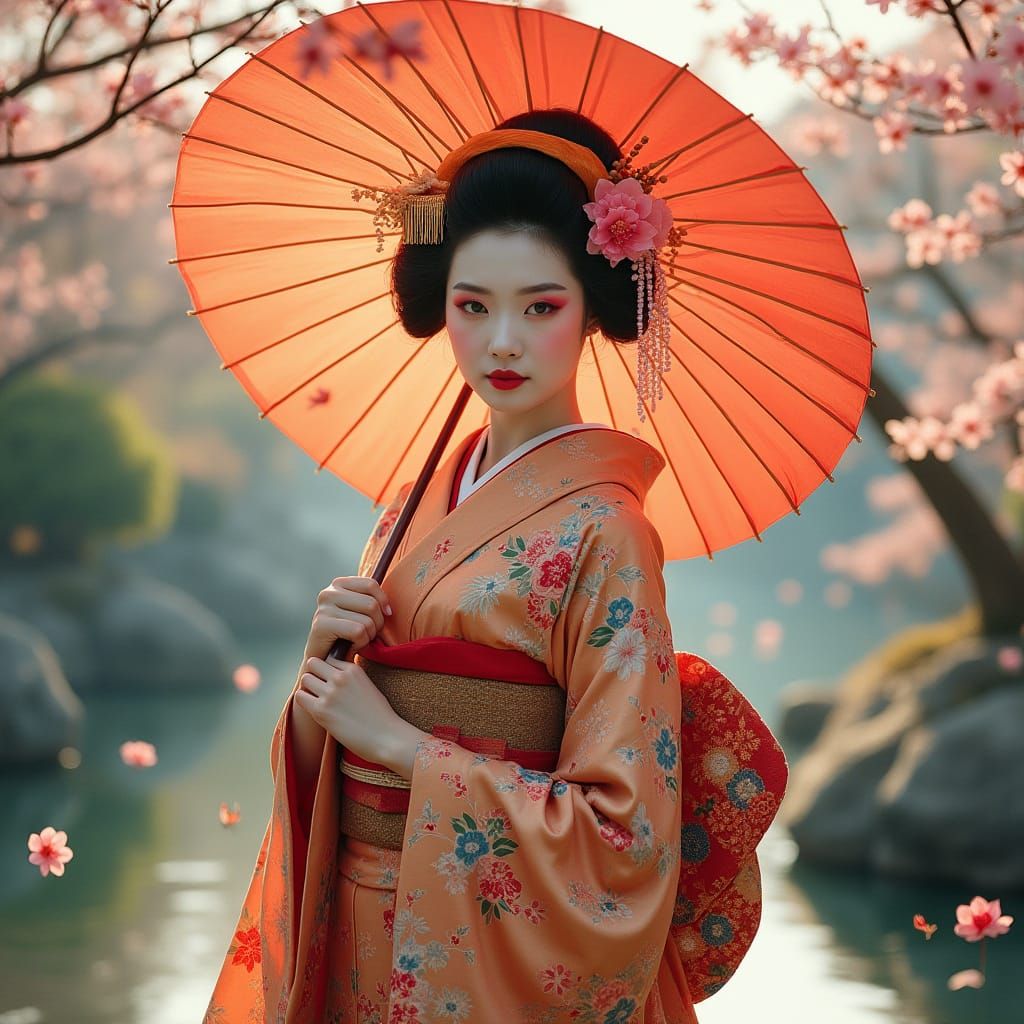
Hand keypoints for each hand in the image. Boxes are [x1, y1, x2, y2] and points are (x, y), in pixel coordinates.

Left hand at [294, 654, 426, 773]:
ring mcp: (330, 693)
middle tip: (320, 690)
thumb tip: (333, 676)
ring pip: (305, 679)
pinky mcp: (321, 710)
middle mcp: (340, 677)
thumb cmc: (380, 716)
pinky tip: (316, 710)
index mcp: (353, 669)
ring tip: (318, 701)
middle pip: (313, 664)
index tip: (332, 683)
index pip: (329, 659)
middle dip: (315, 675)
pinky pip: (300, 696)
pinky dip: (304, 702)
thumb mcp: (368, 686)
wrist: (387, 737)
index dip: (328, 671)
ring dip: (308, 689)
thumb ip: (351, 678)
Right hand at [305, 575, 391, 661]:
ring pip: (366, 620)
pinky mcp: (321, 626)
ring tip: (359, 640)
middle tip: (369, 633)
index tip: (386, 614)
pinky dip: (361, 643)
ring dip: (369, 636)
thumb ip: (372, 599)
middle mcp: (328, 593)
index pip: (370, 584)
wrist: (326, 661)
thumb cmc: (349, 635)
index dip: (383, 601)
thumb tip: (389, 606)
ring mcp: (323, 609)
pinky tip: (352, 646)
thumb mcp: (361, 612)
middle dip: (377, 623)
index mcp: (338, 584)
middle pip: (371, 604)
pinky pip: (357, 632)